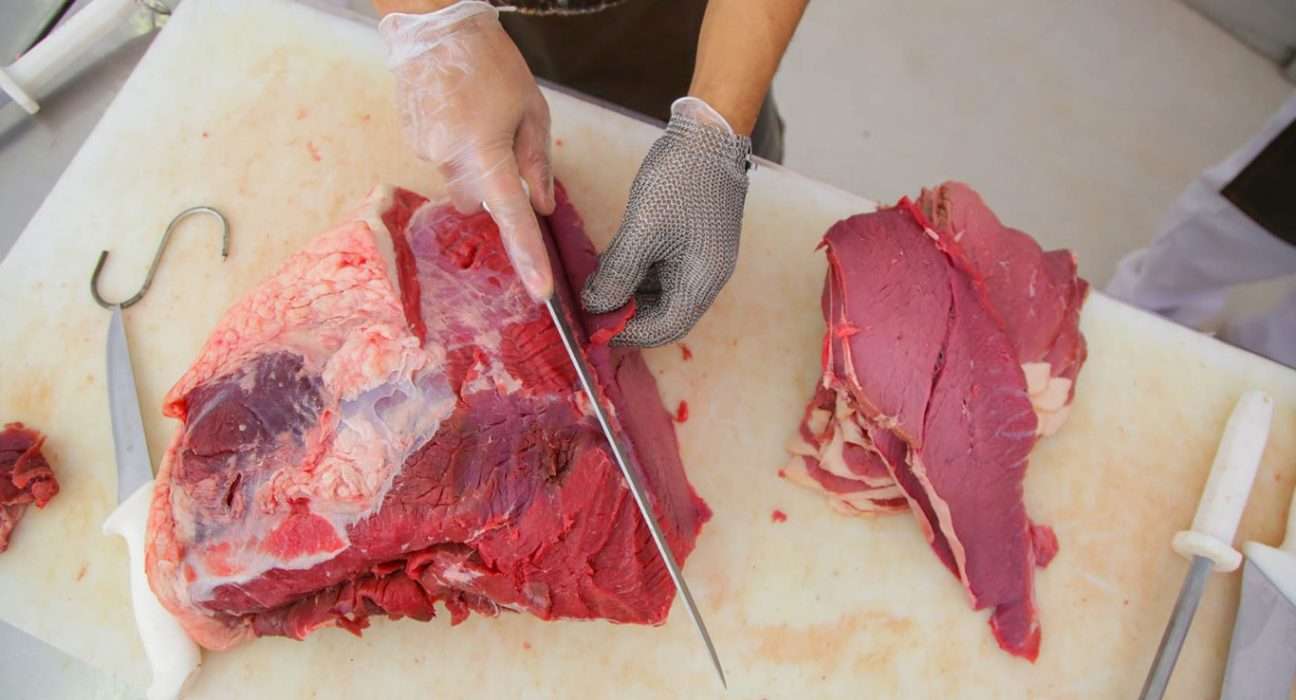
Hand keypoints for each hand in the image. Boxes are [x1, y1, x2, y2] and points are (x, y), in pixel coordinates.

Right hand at [380, 1, 555, 299]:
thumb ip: (537, 162)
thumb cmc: (490, 62)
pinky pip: (443, 162)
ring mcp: (426, 152)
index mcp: (485, 151)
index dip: (528, 255)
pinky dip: (456, 149)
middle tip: (505, 145)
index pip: (511, 216)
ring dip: (475, 165)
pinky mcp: (414, 142)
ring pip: (461, 183)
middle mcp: (450, 159)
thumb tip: (541, 205)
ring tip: (479, 120)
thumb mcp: (531, 108)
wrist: (435, 26)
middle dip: (496, 187)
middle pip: (480, 203)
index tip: (541, 291)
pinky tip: (459, 115)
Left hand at [582, 97, 751, 346]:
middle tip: (590, 309)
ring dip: (629, 293)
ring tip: (595, 286)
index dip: (631, 334)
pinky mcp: (692, 241)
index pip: (667, 327)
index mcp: (702, 279)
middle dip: (627, 314)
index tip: (597, 329)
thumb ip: (619, 273)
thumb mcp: (642, 230)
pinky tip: (610, 264)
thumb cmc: (681, 179)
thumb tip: (596, 305)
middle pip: (664, 314)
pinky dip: (636, 272)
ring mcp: (700, 258)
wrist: (707, 133)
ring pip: (661, 292)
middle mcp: (706, 275)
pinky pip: (662, 269)